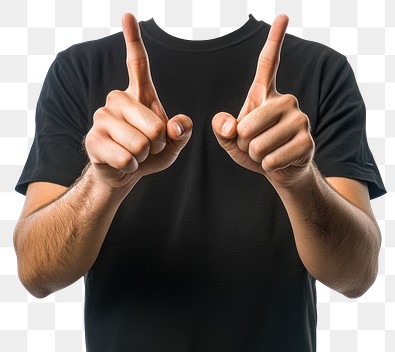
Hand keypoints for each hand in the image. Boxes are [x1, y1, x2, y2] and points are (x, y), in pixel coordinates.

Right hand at [84, 13, 192, 190]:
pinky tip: (124, 163)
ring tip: (135, 153)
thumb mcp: (173, 143)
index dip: (134, 40)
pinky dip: (132, 167)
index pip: (137, 63)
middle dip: (159, 144)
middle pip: (155, 126)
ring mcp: (102, 117)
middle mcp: (117, 98)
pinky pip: (127, 159)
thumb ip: (182, 132)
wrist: (123, 173)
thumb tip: (176, 126)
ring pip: (140, 145)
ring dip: (144, 156)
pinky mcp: (93, 139)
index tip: (128, 15)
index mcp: (138, 93)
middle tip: (148, 146)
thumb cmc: (150, 153)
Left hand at [211, 14, 314, 189]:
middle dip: (242, 143)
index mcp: (266, 94)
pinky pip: (271, 159)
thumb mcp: (231, 139)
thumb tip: (229, 126)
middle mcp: (286, 100)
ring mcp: (299, 119)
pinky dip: (267, 166)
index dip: (274, 40)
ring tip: (266, 152)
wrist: (280, 170)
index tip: (283, 16)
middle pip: (246, 125)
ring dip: (255, 156)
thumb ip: (221, 129)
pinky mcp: (306, 141)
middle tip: (255, 144)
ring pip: (258, 145)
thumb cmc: (254, 150)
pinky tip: (277, 161)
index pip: (269, 64)